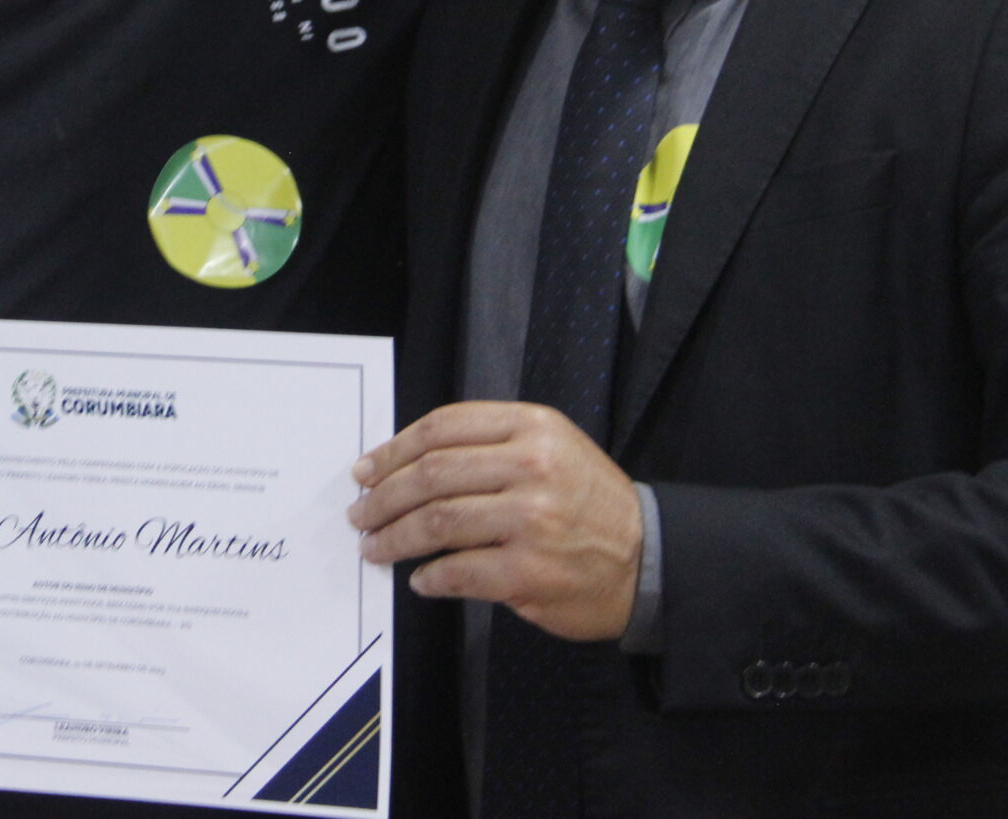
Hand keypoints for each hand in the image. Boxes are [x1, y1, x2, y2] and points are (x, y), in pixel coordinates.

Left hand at [347, 402, 642, 641]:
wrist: (646, 557)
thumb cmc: (587, 501)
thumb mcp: (551, 447)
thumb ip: (489, 445)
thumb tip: (408, 464)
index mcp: (532, 427)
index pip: (443, 428)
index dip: (394, 449)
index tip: (367, 469)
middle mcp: (532, 466)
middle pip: (431, 474)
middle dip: (384, 496)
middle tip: (361, 513)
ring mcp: (531, 520)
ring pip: (437, 521)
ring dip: (395, 537)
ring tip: (375, 547)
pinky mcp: (530, 572)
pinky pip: (459, 571)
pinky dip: (430, 577)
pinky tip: (421, 579)